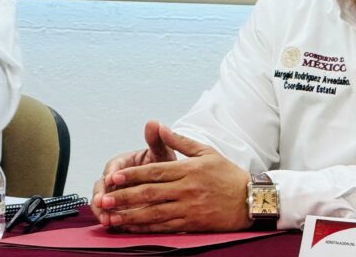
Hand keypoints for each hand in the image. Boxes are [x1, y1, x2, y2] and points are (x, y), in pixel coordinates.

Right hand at [91, 120, 175, 224]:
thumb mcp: (162, 153)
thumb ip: (156, 140)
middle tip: (101, 202)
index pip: (113, 165)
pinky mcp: (118, 209)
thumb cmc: (163, 165)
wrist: (169, 182)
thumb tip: (153, 122)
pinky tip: (112, 224)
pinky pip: (110, 214)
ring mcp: (115, 195)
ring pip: (102, 202)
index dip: (112, 172)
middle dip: (101, 194)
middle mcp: (115, 179)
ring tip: (105, 218)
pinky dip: (109, 219)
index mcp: (123, 163)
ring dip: (101, 210)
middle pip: (102, 186)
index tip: (112, 178)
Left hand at [98, 125, 251, 232]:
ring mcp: (189, 207)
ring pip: (154, 212)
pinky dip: (147, 228)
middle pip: (150, 192)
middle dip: (124, 196)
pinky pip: (165, 226)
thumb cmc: (228, 174)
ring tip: (111, 216)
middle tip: (104, 198)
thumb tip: (160, 126)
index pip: (155, 171)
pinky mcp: (193, 223)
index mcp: (189, 169)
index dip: (132, 175)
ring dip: (130, 215)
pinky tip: (133, 227)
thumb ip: (181, 141)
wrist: (251, 199)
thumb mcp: (206, 152)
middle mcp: (187, 188)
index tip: (114, 177)